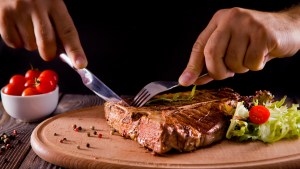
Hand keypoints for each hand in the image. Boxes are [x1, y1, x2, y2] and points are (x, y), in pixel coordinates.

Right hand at [0, 0, 86, 68]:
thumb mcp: (52, 4)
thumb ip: (59, 26)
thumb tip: (65, 52)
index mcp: (55, 3)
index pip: (68, 32)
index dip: (75, 50)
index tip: (80, 64)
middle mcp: (37, 6)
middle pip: (47, 43)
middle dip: (49, 53)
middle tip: (48, 49)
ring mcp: (18, 11)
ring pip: (30, 46)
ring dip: (33, 44)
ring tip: (30, 28)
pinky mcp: (3, 17)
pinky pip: (14, 43)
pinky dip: (18, 41)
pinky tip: (19, 28)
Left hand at [179, 6, 299, 85]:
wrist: (289, 28)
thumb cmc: (255, 41)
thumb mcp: (231, 48)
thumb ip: (212, 62)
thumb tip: (192, 80)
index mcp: (219, 20)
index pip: (200, 45)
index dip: (192, 66)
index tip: (185, 82)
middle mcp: (231, 18)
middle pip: (212, 52)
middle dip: (217, 71)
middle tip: (227, 73)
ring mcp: (247, 24)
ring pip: (233, 61)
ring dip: (241, 68)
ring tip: (250, 57)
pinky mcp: (263, 34)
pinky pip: (252, 62)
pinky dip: (256, 66)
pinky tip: (262, 55)